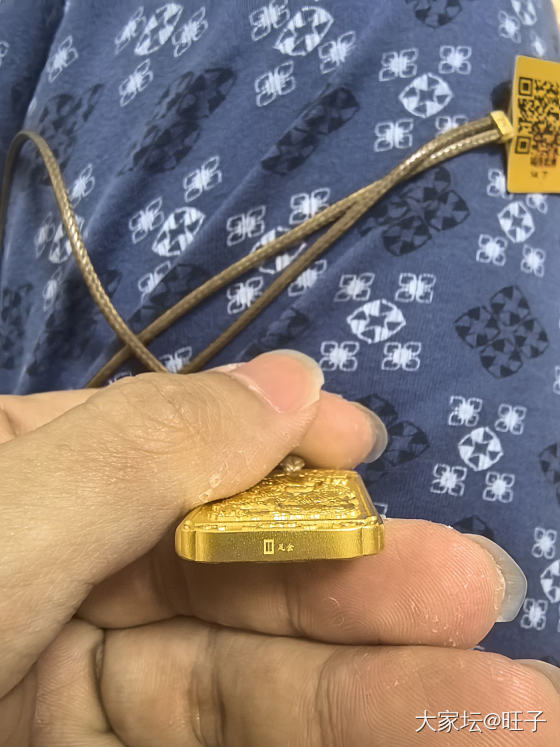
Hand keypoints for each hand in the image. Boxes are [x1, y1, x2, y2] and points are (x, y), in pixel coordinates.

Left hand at [0, 350, 557, 744]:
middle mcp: (52, 577)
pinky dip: (325, 741)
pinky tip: (415, 735)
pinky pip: (222, 745)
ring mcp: (74, 693)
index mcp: (13, 484)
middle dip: (354, 580)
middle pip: (223, 570)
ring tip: (512, 707)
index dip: (269, 445)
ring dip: (373, 689)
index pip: (159, 447)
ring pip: (242, 676)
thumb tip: (293, 380)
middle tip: (479, 588)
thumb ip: (137, 455)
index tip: (366, 446)